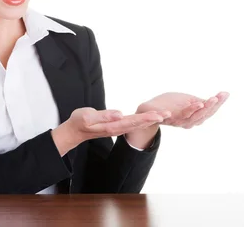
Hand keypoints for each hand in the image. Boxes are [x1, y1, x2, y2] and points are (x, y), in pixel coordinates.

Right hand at [51, 107, 171, 155]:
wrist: (74, 131)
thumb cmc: (79, 122)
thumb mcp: (87, 117)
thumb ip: (103, 116)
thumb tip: (119, 113)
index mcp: (112, 126)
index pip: (132, 121)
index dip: (146, 118)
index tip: (159, 115)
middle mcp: (117, 128)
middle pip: (138, 123)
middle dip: (153, 118)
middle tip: (169, 113)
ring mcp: (117, 128)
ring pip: (137, 124)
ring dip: (150, 119)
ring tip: (163, 115)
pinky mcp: (116, 125)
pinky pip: (132, 123)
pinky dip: (142, 120)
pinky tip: (149, 118)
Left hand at [137, 91, 229, 128]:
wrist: (150, 109)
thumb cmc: (171, 104)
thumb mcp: (188, 100)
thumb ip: (200, 102)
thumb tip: (217, 98)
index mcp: (196, 116)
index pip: (210, 110)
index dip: (218, 103)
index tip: (225, 93)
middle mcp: (188, 122)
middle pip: (202, 115)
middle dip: (210, 106)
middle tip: (217, 97)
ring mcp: (177, 121)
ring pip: (188, 117)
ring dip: (195, 110)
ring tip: (201, 102)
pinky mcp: (164, 118)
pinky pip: (170, 117)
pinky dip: (173, 114)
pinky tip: (177, 109)